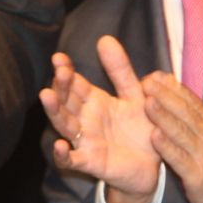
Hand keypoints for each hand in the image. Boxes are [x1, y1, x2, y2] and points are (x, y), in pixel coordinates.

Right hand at [41, 36, 160, 202]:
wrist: (155, 164)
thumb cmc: (142, 128)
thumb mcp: (135, 95)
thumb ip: (121, 70)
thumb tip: (105, 38)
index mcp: (95, 102)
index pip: (75, 83)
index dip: (65, 71)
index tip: (59, 57)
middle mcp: (85, 120)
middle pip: (66, 101)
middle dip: (61, 87)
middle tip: (60, 72)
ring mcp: (86, 141)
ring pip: (65, 125)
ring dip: (54, 112)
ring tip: (46, 96)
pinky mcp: (91, 162)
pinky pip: (73, 160)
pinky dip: (63, 155)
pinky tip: (59, 145)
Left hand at [142, 73, 202, 202]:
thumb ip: (187, 111)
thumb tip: (166, 83)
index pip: (190, 99)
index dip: (171, 87)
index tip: (153, 75)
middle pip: (185, 112)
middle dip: (165, 96)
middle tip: (146, 83)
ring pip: (182, 132)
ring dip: (164, 117)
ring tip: (147, 104)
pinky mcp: (198, 175)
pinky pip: (180, 159)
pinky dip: (167, 147)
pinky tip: (154, 137)